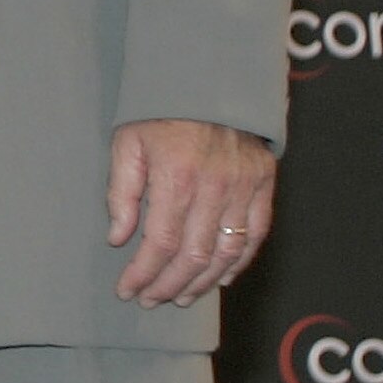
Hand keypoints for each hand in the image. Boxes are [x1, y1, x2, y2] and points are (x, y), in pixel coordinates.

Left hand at [107, 118, 276, 307]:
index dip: (143, 273)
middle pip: (194, 256)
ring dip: (202, 282)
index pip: (160, 243)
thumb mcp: (126, 142)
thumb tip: (118, 238)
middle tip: (150, 300)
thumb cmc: (159, 113)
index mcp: (176, 177)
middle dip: (168, 285)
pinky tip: (219, 278)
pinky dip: (238, 262)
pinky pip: (256, 234)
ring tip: (180, 298)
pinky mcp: (264, 184)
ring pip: (226, 252)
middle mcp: (214, 187)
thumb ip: (121, 192)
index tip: (127, 290)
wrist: (208, 81)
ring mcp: (244, 187)